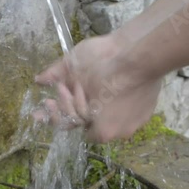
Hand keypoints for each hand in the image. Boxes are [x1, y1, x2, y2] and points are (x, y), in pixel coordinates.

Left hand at [34, 34, 161, 142]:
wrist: (143, 55)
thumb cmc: (105, 65)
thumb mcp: (75, 68)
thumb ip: (56, 75)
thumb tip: (38, 79)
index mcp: (101, 130)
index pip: (76, 126)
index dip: (64, 108)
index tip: (59, 92)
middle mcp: (121, 133)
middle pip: (95, 122)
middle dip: (82, 105)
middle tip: (77, 85)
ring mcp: (138, 122)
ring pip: (113, 117)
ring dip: (103, 104)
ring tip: (98, 84)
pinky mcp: (149, 110)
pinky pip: (129, 109)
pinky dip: (121, 99)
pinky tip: (117, 84)